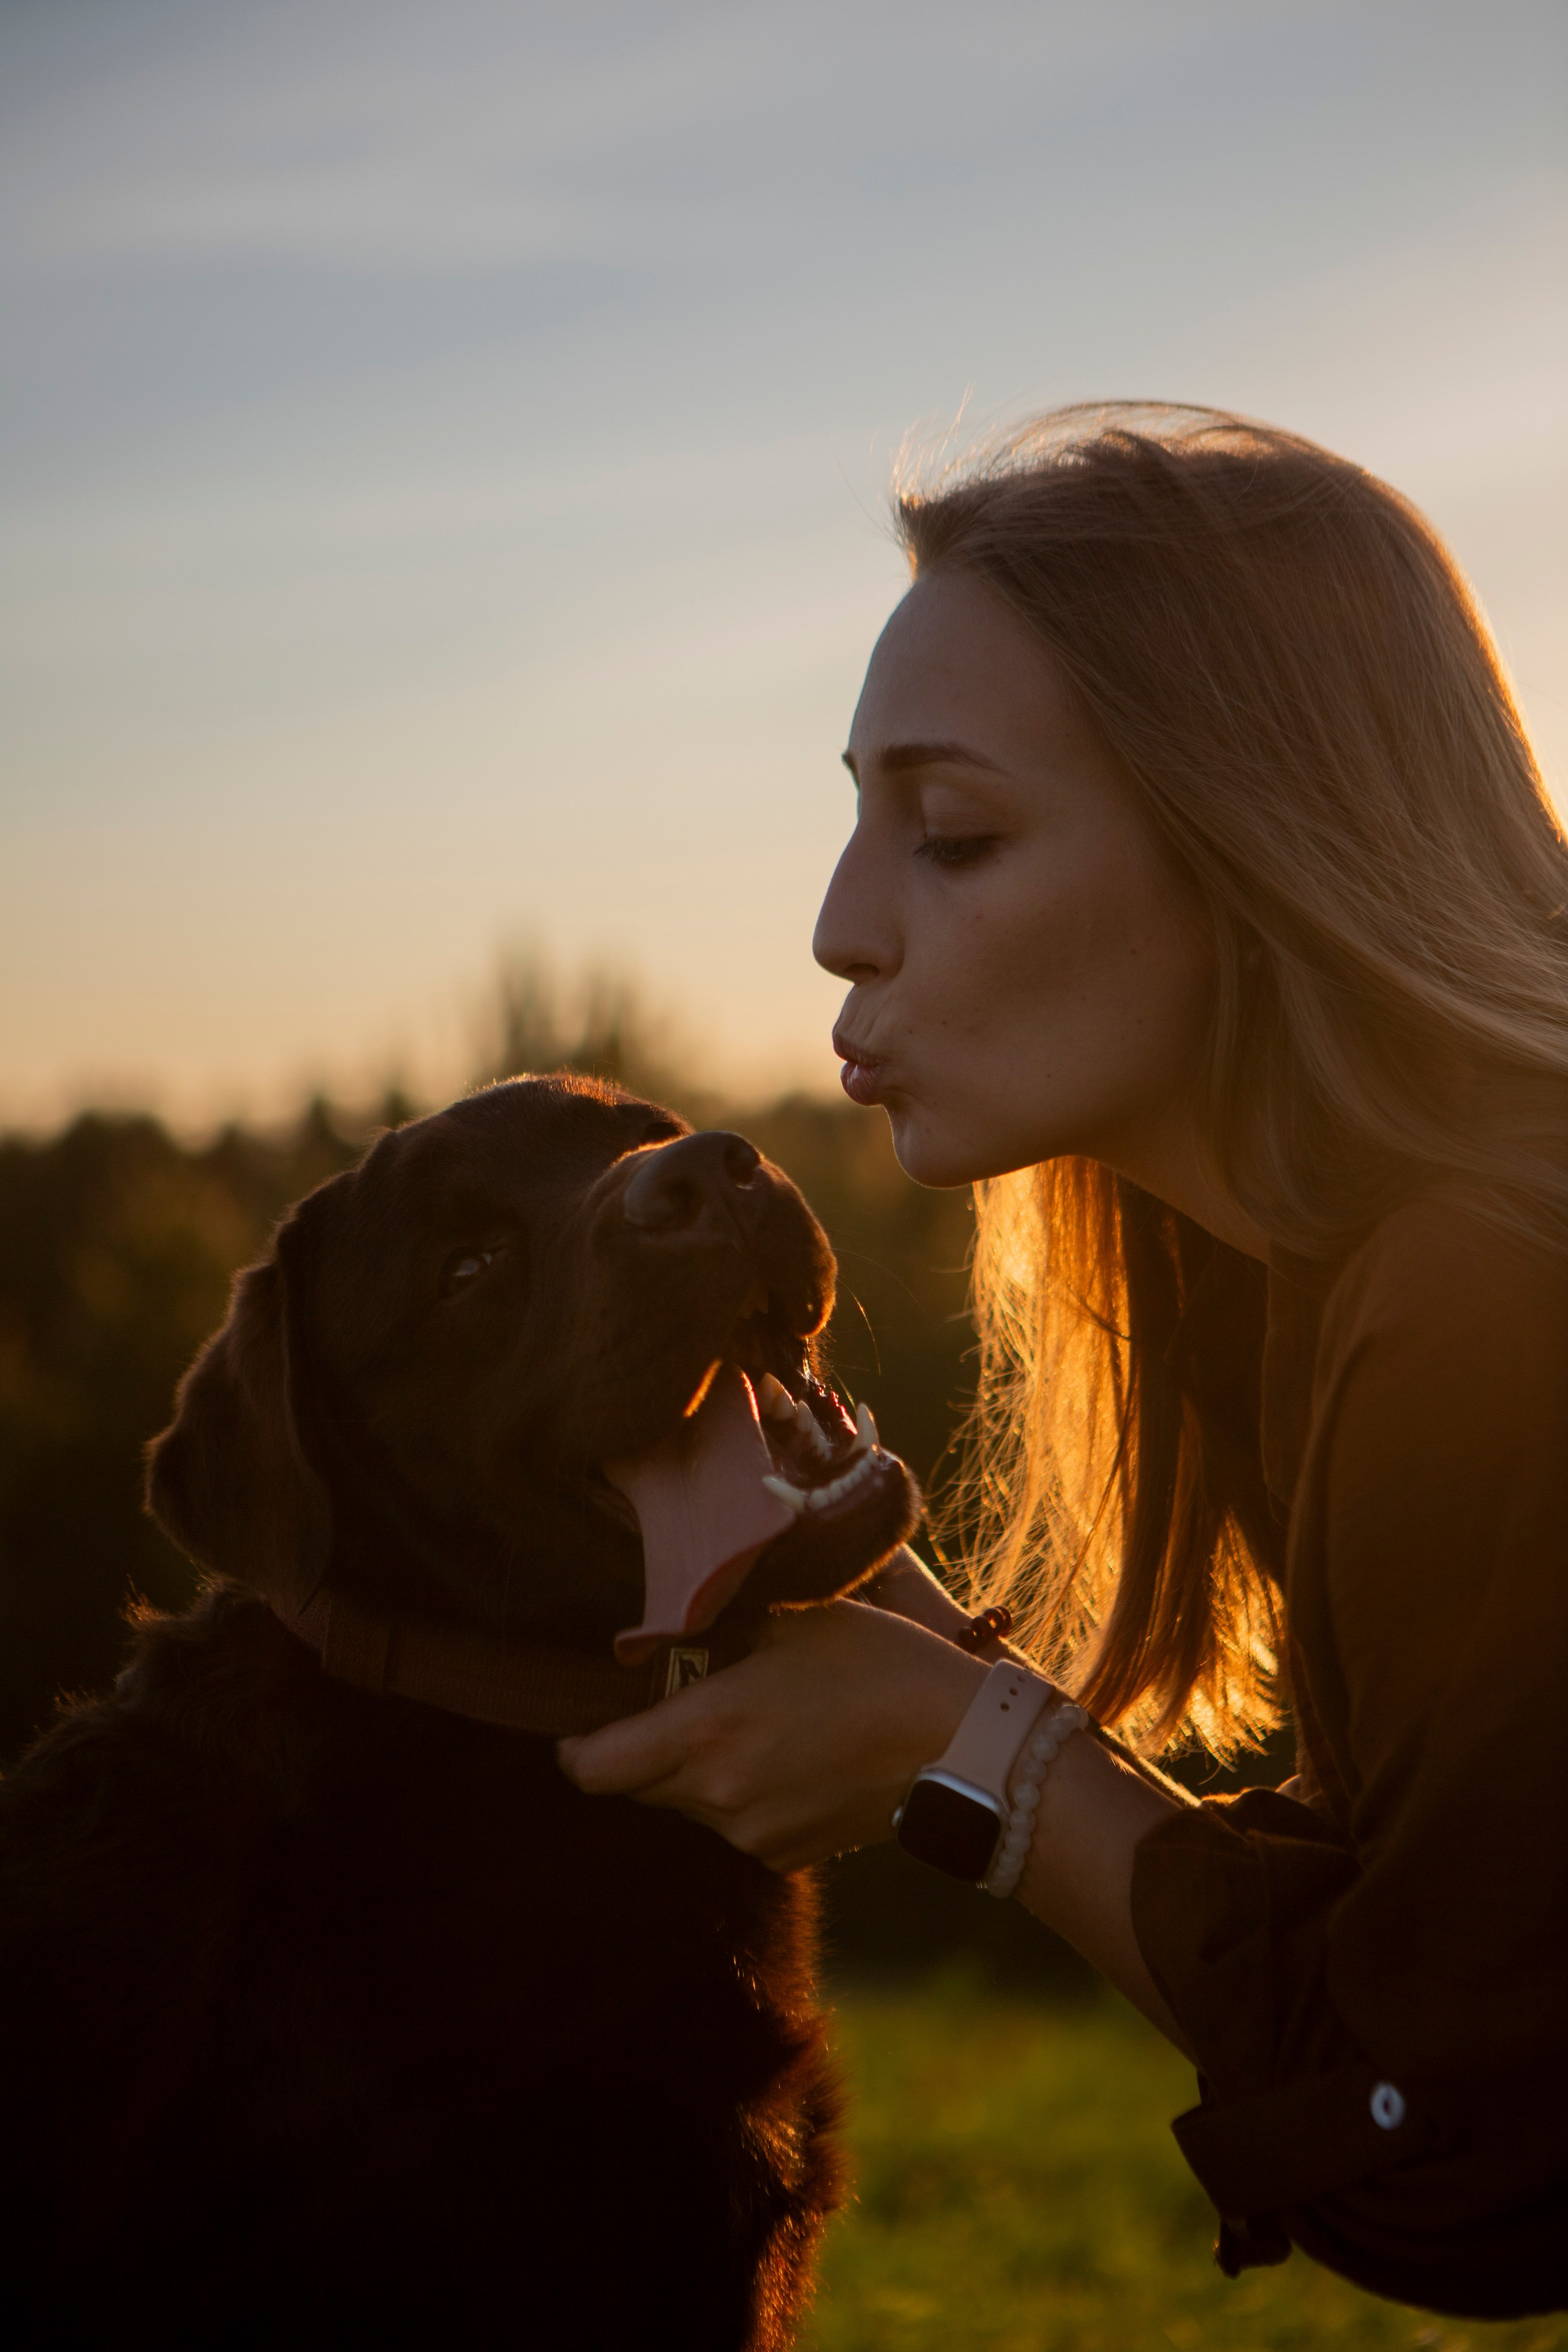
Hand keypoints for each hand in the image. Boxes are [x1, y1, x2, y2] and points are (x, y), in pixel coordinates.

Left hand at [557, 1597, 987, 1871]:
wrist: (958, 1746)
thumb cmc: (878, 1666)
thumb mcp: (792, 1621)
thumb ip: (720, 1632)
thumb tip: (671, 1633)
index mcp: (708, 1731)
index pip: (594, 1767)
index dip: (574, 1748)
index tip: (579, 1726)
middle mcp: (718, 1795)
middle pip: (638, 1785)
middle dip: (644, 1750)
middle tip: (680, 1705)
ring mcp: (752, 1834)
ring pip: (689, 1805)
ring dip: (700, 1772)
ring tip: (756, 1725)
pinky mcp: (786, 1855)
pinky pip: (736, 1825)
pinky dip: (744, 1796)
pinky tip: (791, 1758)